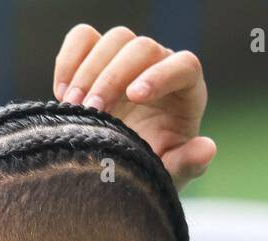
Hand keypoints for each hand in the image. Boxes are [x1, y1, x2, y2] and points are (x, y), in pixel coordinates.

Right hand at [52, 24, 216, 192]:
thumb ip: (188, 163)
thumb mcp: (169, 174)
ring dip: (88, 71)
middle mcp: (160, 66)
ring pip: (113, 39)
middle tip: (92, 110)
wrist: (120, 169)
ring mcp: (128, 59)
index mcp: (187, 91)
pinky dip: (68, 61)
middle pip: (142, 47)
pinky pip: (83, 38)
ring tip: (73, 108)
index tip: (133, 97)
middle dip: (113, 76)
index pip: (184, 66)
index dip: (160, 76)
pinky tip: (61, 95)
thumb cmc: (152, 170)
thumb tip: (206, 148)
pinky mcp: (98, 58)